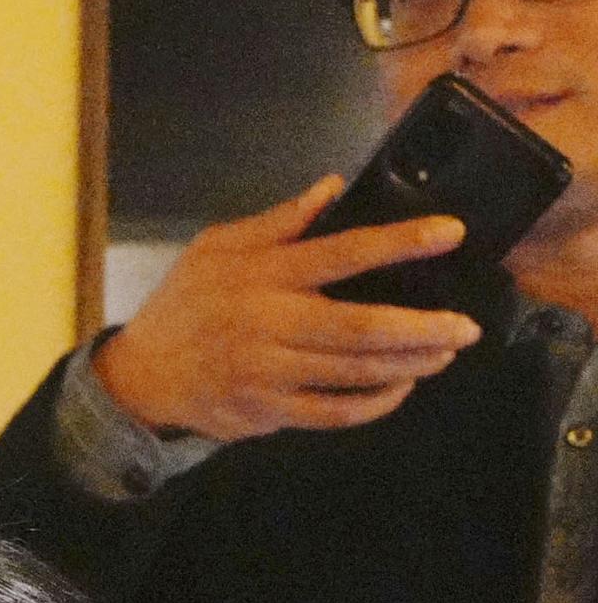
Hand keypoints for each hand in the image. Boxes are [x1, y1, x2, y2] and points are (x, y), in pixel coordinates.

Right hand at [92, 178, 481, 443]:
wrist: (138, 377)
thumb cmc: (181, 308)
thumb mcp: (214, 249)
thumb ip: (276, 222)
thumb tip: (331, 189)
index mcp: (261, 276)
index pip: (343, 252)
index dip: (401, 242)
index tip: (449, 233)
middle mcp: (267, 324)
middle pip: (360, 326)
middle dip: (421, 327)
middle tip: (465, 327)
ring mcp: (266, 373)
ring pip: (353, 372)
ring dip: (408, 365)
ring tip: (443, 353)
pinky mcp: (265, 411)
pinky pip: (332, 412)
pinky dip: (373, 403)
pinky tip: (398, 387)